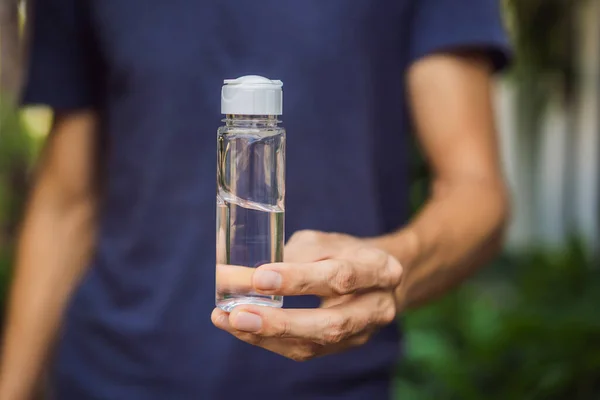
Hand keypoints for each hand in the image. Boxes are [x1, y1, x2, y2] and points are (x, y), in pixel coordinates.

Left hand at [212, 230, 402, 360]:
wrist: (375, 279)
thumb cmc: (344, 253)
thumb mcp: (326, 241)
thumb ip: (296, 255)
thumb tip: (248, 272)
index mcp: (380, 270)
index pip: (340, 277)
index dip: (299, 279)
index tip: (260, 277)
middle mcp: (377, 308)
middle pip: (330, 323)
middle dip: (281, 322)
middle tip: (239, 314)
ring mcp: (361, 334)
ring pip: (314, 344)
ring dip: (267, 335)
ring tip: (230, 321)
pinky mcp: (342, 348)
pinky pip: (304, 351)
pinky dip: (268, 340)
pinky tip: (240, 327)